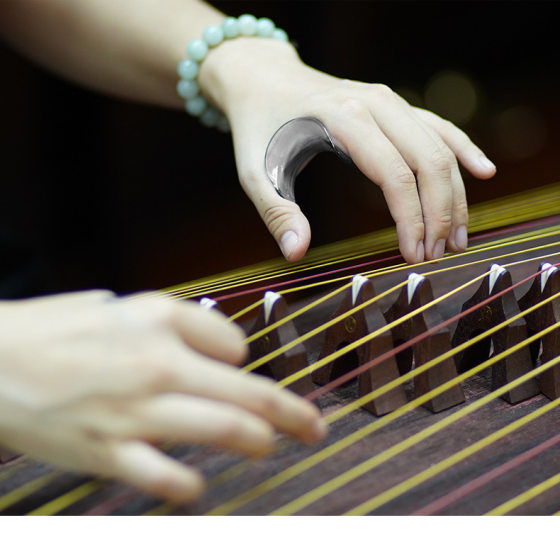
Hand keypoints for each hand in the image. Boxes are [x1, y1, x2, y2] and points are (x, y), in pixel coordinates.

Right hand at [0, 290, 325, 501]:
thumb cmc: (58, 327)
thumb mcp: (124, 305)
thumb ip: (178, 323)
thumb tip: (226, 351)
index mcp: (161, 322)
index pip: (235, 345)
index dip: (242, 359)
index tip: (238, 370)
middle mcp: (158, 364)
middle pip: (248, 391)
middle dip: (291, 413)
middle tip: (314, 426)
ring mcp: (136, 411)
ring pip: (222, 429)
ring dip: (258, 441)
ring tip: (272, 445)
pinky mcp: (108, 451)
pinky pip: (165, 476)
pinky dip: (190, 485)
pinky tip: (199, 486)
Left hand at [200, 38, 495, 263]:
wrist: (263, 80)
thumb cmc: (258, 128)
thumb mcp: (254, 171)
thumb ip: (276, 211)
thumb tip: (296, 254)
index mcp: (345, 120)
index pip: (395, 176)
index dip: (411, 220)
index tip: (413, 256)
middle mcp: (376, 104)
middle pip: (429, 161)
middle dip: (440, 213)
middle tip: (439, 256)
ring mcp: (389, 101)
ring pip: (440, 147)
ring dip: (455, 193)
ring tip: (458, 237)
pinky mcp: (394, 105)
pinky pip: (438, 126)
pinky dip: (463, 149)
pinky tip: (484, 172)